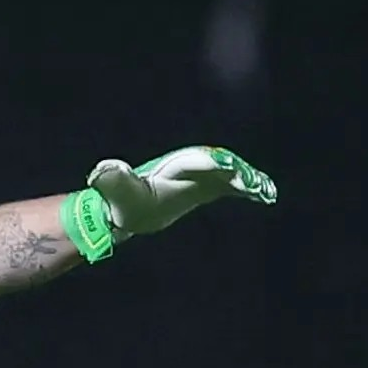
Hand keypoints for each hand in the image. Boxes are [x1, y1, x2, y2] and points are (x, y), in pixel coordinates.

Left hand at [88, 146, 277, 240]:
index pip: (193, 160)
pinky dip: (248, 188)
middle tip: (252, 183)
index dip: (210, 162)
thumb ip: (112, 180)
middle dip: (235, 170)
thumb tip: (102, 171)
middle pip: (217, 163)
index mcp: (169, 166)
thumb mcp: (115, 191)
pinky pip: (231, 185)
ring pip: (228, 173)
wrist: (126, 208)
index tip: (227, 166)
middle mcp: (188, 167)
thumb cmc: (121, 201)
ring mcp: (199, 177)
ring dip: (247, 179)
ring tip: (265, 190)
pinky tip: (266, 195)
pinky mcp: (206, 188)